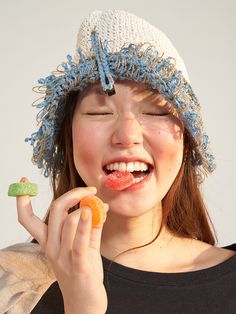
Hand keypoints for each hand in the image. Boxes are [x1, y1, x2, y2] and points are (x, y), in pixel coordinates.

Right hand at [16, 178, 108, 313]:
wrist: (85, 305)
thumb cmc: (83, 272)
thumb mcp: (84, 246)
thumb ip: (90, 226)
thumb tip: (99, 207)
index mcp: (48, 242)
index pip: (28, 219)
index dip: (23, 200)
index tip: (23, 181)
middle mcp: (51, 247)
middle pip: (54, 211)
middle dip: (72, 194)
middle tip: (89, 190)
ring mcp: (62, 257)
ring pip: (68, 221)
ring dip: (87, 209)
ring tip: (100, 209)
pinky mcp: (77, 265)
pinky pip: (78, 240)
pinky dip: (85, 223)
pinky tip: (90, 211)